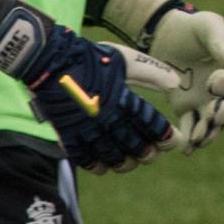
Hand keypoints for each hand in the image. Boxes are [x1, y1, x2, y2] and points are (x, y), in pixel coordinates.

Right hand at [0, 5, 174, 172]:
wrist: (48, 58)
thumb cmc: (90, 57)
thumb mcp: (125, 58)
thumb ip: (151, 72)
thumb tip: (176, 83)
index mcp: (121, 98)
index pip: (151, 124)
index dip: (166, 136)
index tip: (174, 139)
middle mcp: (105, 116)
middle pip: (134, 145)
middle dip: (148, 153)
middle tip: (153, 153)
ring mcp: (85, 127)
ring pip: (111, 156)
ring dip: (125, 163)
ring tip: (132, 162)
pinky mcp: (67, 133)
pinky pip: (84, 157)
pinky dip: (96, 165)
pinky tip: (105, 167)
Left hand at [143, 3, 223, 148]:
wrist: (166, 36)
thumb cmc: (192, 28)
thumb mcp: (208, 26)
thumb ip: (219, 40)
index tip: (214, 81)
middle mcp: (223, 91)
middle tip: (214, 114)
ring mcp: (205, 102)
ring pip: (212, 123)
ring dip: (208, 132)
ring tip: (200, 138)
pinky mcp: (186, 108)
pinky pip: (191, 127)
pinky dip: (189, 139)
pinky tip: (186, 149)